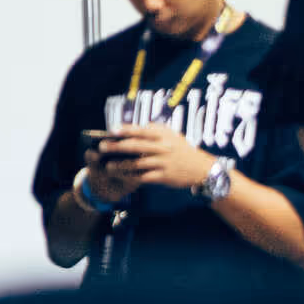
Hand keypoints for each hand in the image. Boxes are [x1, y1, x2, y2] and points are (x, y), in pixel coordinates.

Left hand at [93, 125, 214, 195]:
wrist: (202, 168)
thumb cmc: (182, 149)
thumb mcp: (172, 135)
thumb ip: (155, 129)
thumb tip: (136, 126)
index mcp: (163, 136)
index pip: (141, 131)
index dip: (126, 130)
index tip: (111, 130)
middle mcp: (163, 148)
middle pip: (136, 146)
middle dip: (117, 147)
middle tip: (101, 147)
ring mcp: (164, 163)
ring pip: (138, 164)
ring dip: (121, 165)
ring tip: (108, 166)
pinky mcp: (164, 176)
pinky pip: (144, 177)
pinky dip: (132, 177)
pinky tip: (122, 177)